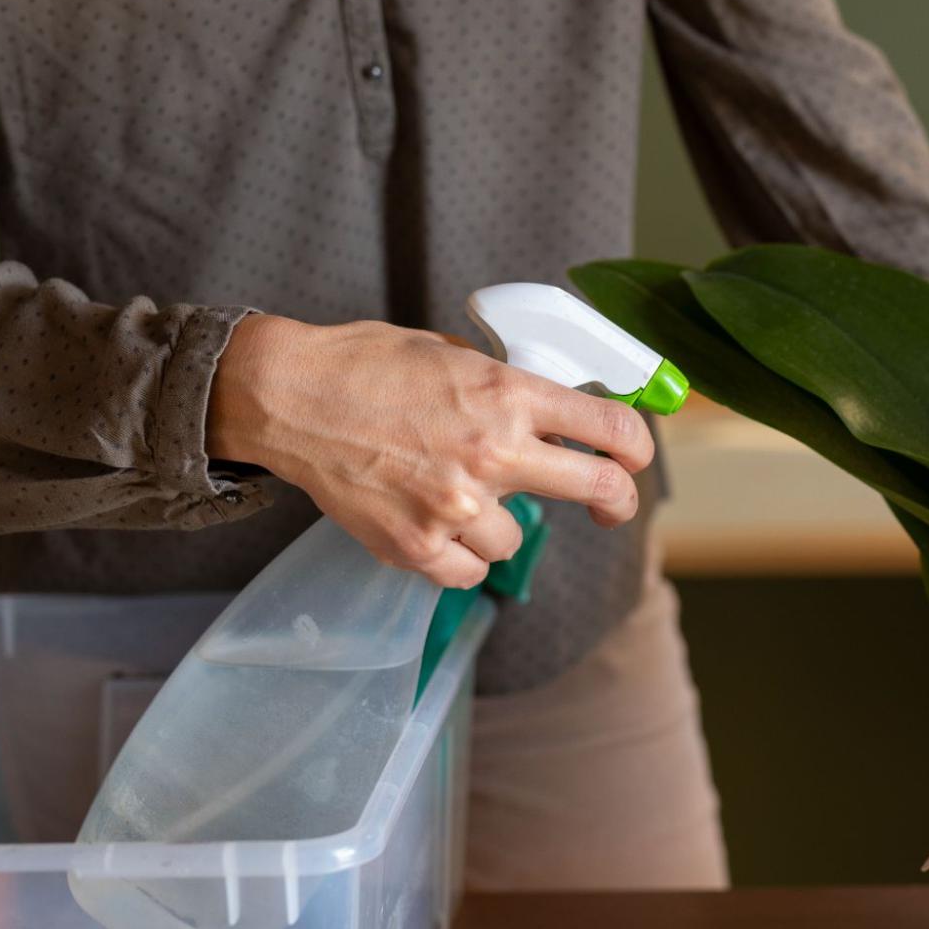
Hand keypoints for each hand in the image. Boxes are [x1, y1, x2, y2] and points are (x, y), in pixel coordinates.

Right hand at [208, 314, 652, 587]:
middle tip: (610, 505)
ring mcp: (456, 507)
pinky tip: (433, 525)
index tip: (635, 457)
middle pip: (596, 491)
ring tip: (455, 495)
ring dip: (496, 524)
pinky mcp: (417, 547)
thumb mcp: (454, 355)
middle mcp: (493, 453)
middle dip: (613, 501)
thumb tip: (555, 412)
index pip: (610, 428)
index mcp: (508, 395)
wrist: (291, 398)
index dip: (637, 446)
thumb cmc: (366, 367)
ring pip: (515, 541)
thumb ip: (507, 387)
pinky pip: (468, 572)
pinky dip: (456, 557)